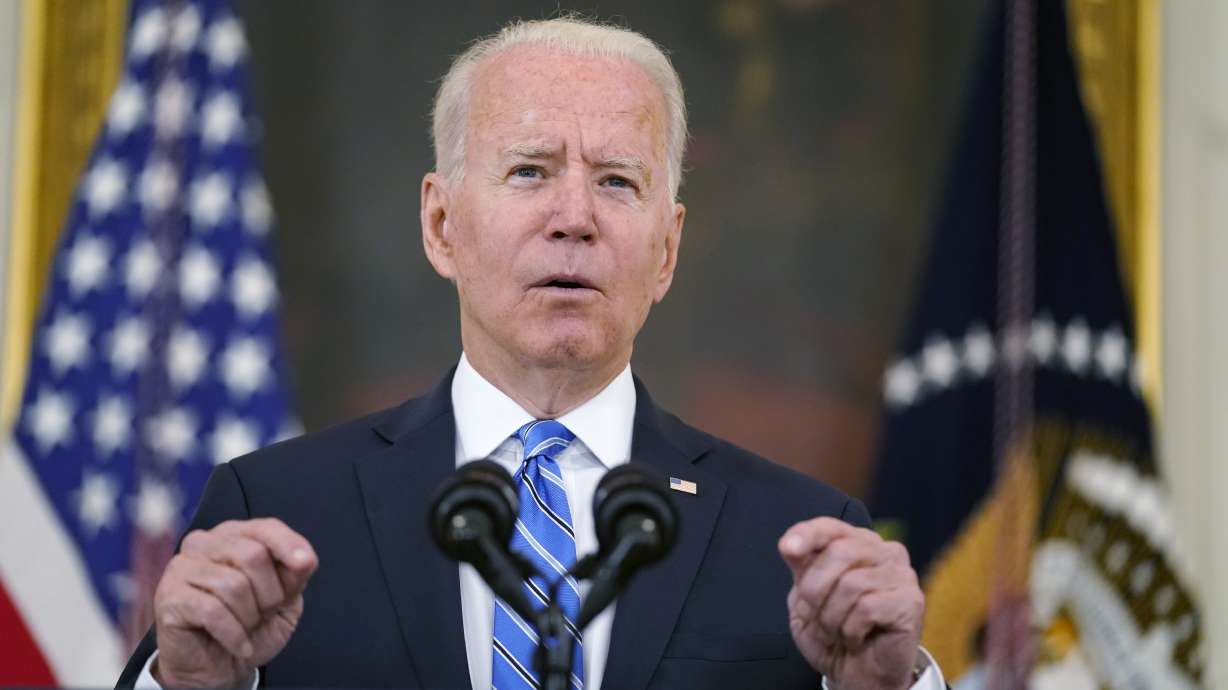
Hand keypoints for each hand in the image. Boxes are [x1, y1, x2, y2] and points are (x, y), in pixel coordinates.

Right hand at [151, 518, 317, 688]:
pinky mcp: (168, 597)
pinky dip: (234, 634)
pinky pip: (213, 611)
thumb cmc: (248, 626)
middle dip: (269, 593)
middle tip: (263, 613)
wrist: (219, 667)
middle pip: (252, 555)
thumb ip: (294, 573)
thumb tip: (304, 558)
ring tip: (245, 627)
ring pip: (233, 585)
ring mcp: (181, 568)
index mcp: (232, 535)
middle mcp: (204, 543)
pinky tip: (238, 644)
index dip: (288, 544)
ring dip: (249, 616)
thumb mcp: (284, 598)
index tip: (304, 563)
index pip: (265, 527)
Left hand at [778, 517, 923, 689]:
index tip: (787, 549)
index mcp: (858, 544)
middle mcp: (885, 552)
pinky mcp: (911, 601)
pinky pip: (867, 608)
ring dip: (832, 616)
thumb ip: (802, 566)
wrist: (856, 676)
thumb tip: (790, 544)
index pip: (831, 527)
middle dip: (815, 589)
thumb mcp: (806, 596)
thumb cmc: (833, 632)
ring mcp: (902, 575)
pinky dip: (851, 630)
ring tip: (837, 631)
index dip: (808, 534)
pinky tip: (856, 638)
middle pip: (839, 552)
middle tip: (815, 615)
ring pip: (852, 584)